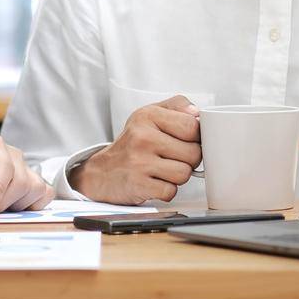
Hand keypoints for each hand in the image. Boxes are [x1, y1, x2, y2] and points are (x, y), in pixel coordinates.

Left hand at [0, 135, 52, 211]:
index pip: (5, 166)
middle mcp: (12, 154)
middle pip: (21, 181)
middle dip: (3, 201)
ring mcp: (25, 167)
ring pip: (35, 188)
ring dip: (17, 205)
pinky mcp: (32, 181)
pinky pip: (45, 193)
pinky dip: (34, 205)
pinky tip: (15, 208)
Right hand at [70, 95, 200, 204]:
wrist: (102, 172)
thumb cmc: (134, 143)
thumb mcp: (151, 115)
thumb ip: (177, 106)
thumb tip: (197, 113)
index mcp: (148, 115)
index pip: (193, 126)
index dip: (196, 137)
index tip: (187, 140)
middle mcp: (142, 137)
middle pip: (193, 153)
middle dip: (189, 159)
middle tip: (172, 157)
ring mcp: (139, 161)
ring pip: (184, 173)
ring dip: (178, 176)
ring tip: (163, 170)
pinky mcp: (137, 185)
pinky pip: (171, 191)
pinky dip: (166, 191)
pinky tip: (155, 182)